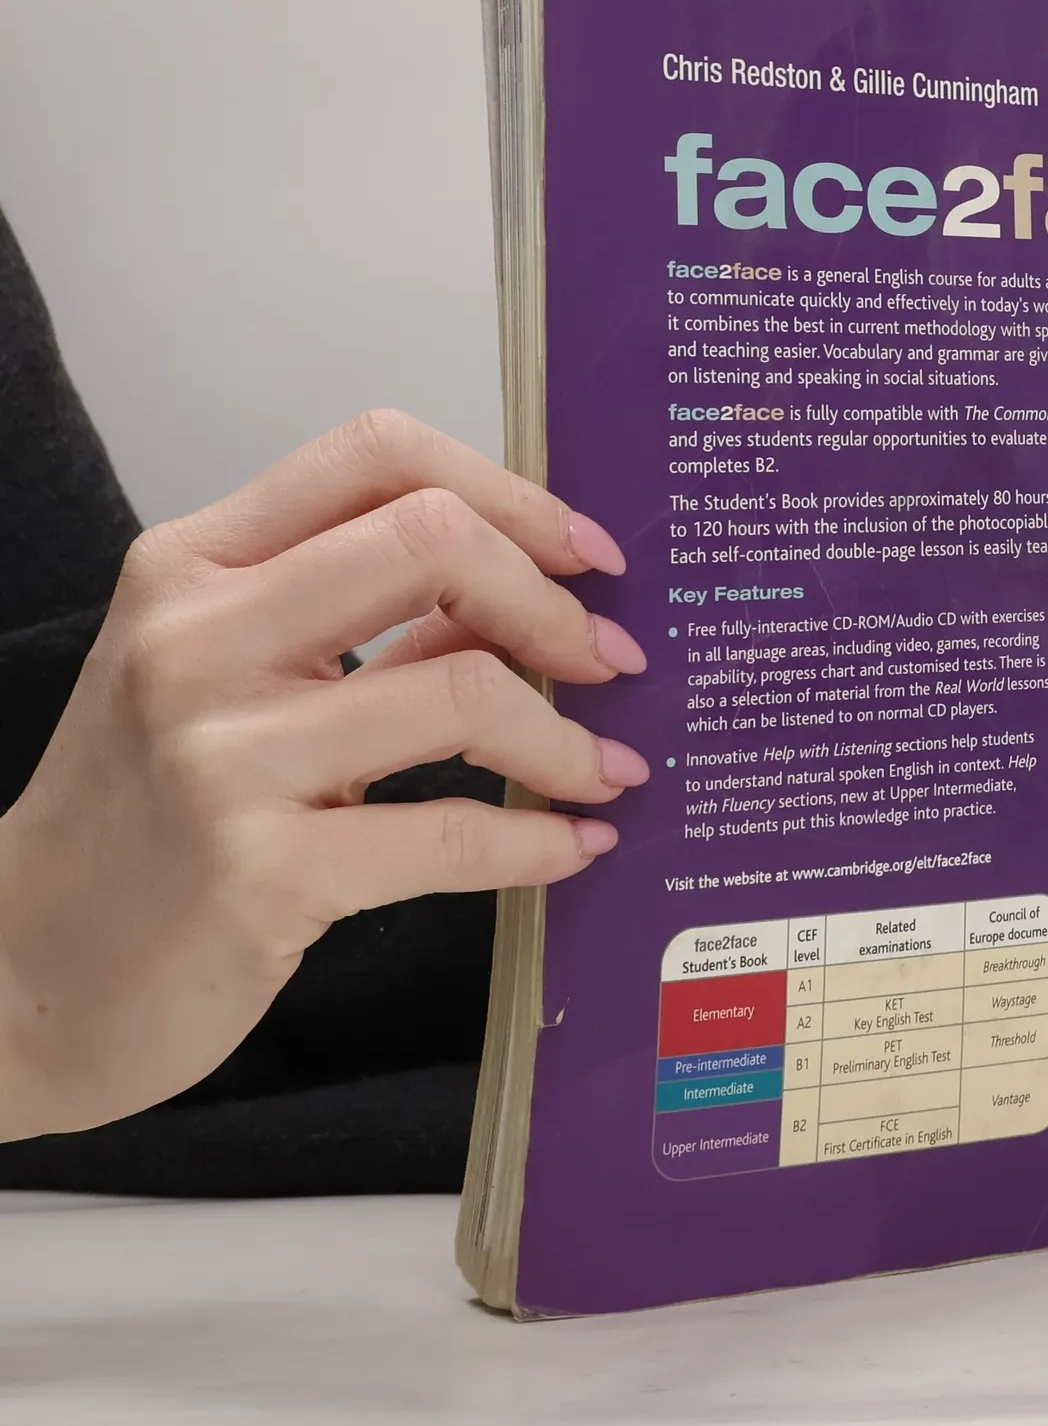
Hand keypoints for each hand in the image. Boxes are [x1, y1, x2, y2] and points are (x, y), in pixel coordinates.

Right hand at [0, 410, 644, 1141]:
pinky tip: (574, 844)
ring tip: (607, 770)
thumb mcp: (231, 678)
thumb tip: (533, 593)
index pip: (376, 452)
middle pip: (433, 539)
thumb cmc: (144, 812)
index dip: (510, 491)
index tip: (585, 554)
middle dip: (555, 603)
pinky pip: (450, 834)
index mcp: (194, 564)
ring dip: (566, 738)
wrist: (23, 973)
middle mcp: (197, 637)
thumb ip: (365, 622)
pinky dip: (538, 839)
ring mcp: (221, 755)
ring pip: (463, 687)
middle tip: (610, 662)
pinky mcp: (259, 874)